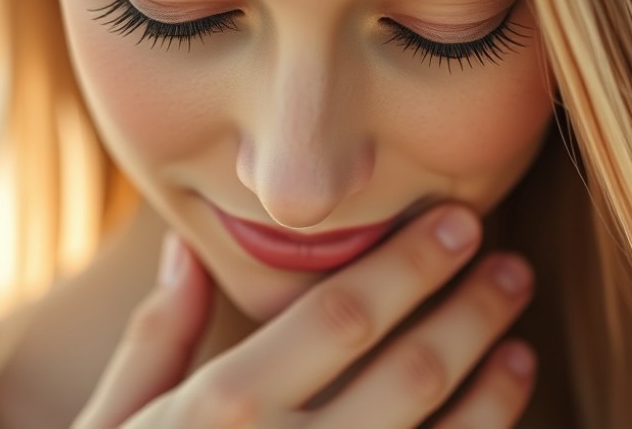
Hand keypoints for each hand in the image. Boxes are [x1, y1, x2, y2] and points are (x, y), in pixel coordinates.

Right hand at [73, 205, 535, 427]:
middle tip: (511, 265)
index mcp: (222, 409)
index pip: (341, 315)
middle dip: (472, 310)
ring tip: (520, 344)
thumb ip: (155, 337)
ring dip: (493, 389)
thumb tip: (185, 247)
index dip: (411, 264)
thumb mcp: (111, 423)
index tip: (458, 222)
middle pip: (410, 371)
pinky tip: (498, 422)